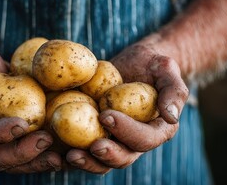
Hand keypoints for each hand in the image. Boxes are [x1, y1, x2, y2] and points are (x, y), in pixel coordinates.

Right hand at [0, 46, 61, 172]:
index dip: (0, 135)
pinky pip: (31, 153)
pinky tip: (66, 153)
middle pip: (0, 158)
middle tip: (46, 140)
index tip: (21, 124)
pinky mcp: (16, 141)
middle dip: (24, 152)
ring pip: (17, 163)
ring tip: (59, 157)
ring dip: (38, 161)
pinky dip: (47, 155)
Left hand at [65, 43, 188, 173]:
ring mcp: (114, 140)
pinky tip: (53, 149)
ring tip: (68, 155)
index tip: (106, 115)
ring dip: (86, 161)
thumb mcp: (167, 69)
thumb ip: (174, 91)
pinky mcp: (94, 135)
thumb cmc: (152, 64)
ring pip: (101, 161)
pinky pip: (82, 149)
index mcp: (156, 130)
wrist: (134, 64)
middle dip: (105, 155)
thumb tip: (171, 116)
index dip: (126, 132)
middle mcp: (134, 141)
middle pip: (122, 158)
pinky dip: (67, 153)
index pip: (144, 139)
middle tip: (89, 146)